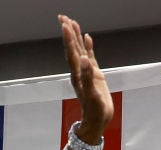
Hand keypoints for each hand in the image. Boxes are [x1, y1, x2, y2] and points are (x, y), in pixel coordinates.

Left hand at [60, 15, 113, 149]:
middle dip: (68, 33)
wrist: (97, 121)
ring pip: (80, 50)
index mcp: (78, 74)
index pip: (72, 52)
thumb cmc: (95, 111)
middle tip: (63, 17)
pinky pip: (90, 57)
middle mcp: (80, 71)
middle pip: (73, 48)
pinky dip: (88, 46)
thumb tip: (85, 59)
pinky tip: (88, 37)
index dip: (68, 38)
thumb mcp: (92, 95)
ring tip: (72, 22)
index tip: (65, 24)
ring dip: (76, 36)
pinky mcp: (94, 75)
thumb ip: (88, 77)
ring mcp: (86, 72)